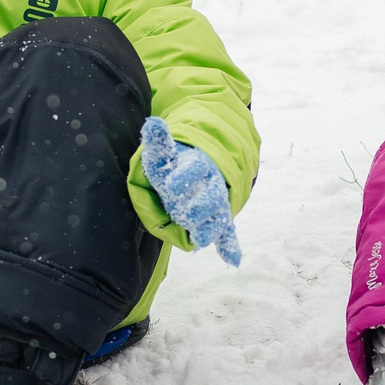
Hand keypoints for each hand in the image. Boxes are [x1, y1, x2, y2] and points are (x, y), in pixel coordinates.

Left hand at [139, 116, 241, 265]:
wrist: (209, 160)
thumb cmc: (177, 161)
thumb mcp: (166, 151)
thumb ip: (159, 141)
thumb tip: (151, 124)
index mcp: (199, 164)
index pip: (194, 169)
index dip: (184, 176)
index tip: (171, 185)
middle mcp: (212, 183)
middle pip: (210, 195)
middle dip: (199, 207)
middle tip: (187, 215)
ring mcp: (217, 201)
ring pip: (218, 215)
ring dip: (210, 228)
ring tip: (199, 239)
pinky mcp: (219, 216)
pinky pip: (226, 230)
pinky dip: (229, 244)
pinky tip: (233, 260)